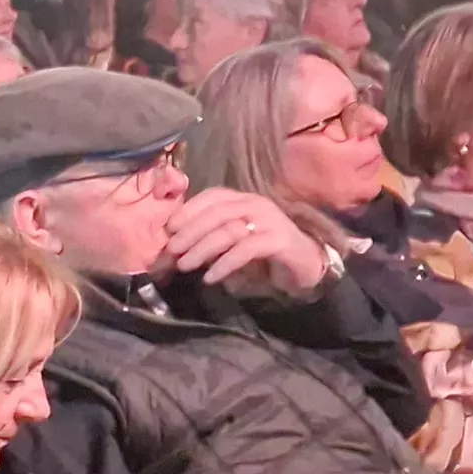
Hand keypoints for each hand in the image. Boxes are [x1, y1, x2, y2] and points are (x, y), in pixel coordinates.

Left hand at [164, 188, 325, 293]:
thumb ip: (209, 239)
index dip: (188, 210)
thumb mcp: (232, 243)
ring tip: (185, 266)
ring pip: (228, 230)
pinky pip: (246, 249)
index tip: (169, 228)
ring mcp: (270, 220)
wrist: (304, 265)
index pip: (212, 196)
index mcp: (243, 200)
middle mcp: (256, 205)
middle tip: (171, 251)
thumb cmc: (263, 254)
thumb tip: (176, 247)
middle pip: (216, 213)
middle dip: (190, 231)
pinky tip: (211, 277)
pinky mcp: (279, 240)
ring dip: (202, 249)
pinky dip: (225, 263)